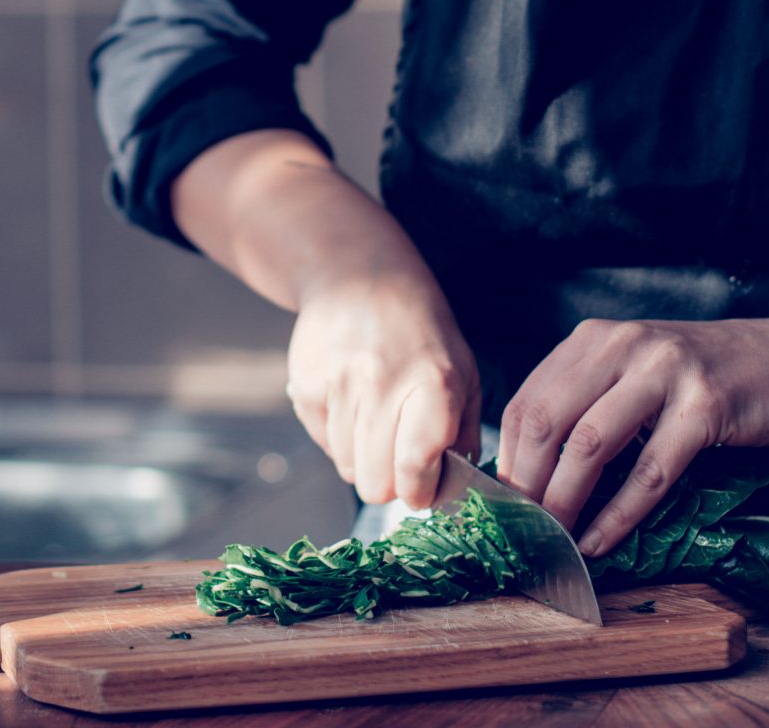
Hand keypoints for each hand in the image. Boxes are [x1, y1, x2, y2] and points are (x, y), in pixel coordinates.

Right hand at [288, 265, 481, 510]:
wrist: (358, 276)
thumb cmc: (421, 332)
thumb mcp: (463, 372)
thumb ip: (464, 433)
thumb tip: (457, 489)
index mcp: (433, 382)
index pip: (415, 465)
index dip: (420, 491)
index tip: (423, 489)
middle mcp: (382, 382)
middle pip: (375, 484)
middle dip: (391, 483)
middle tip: (400, 459)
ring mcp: (338, 383)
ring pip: (347, 468)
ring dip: (364, 457)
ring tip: (377, 420)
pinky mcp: (304, 384)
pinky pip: (322, 443)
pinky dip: (338, 437)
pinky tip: (353, 403)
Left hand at [495, 317, 768, 556]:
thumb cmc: (706, 379)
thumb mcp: (636, 373)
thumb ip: (587, 403)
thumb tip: (530, 473)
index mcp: (595, 339)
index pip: (528, 400)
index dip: (509, 459)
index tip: (503, 506)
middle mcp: (623, 344)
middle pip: (548, 419)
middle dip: (528, 483)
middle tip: (522, 531)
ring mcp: (665, 371)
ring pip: (591, 443)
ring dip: (566, 501)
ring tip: (555, 540)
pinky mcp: (706, 406)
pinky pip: (650, 471)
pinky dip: (619, 514)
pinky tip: (601, 541)